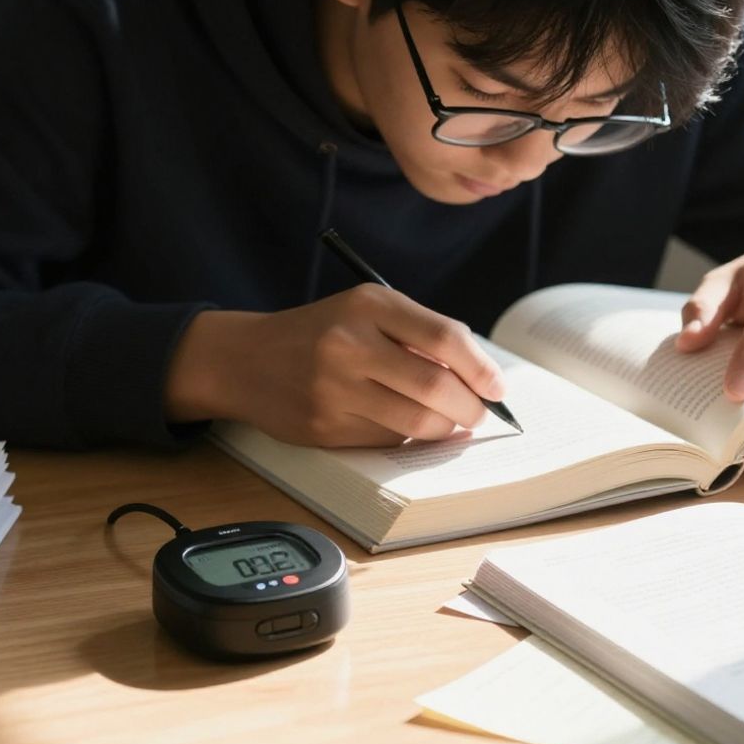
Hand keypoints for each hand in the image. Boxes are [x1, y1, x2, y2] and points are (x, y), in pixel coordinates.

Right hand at [165, 285, 505, 446]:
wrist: (246, 359)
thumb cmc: (320, 333)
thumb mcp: (364, 311)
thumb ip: (416, 333)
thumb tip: (477, 376)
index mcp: (368, 305)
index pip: (444, 338)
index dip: (480, 368)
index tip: (497, 387)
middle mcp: (350, 344)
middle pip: (436, 386)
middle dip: (470, 407)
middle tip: (478, 413)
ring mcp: (335, 389)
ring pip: (416, 421)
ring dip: (445, 428)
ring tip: (449, 421)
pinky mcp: (325, 425)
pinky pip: (387, 437)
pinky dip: (407, 434)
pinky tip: (402, 422)